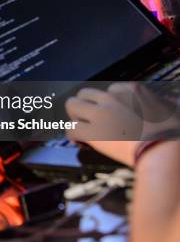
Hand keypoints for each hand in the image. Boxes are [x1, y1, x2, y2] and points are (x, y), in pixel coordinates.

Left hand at [65, 83, 179, 165]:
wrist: (163, 151)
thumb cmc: (172, 133)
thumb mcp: (173, 109)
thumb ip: (166, 102)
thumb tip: (171, 101)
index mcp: (131, 90)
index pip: (109, 89)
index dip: (108, 102)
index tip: (111, 113)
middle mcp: (112, 98)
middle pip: (85, 94)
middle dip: (85, 105)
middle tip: (89, 118)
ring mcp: (100, 114)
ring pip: (72, 106)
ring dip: (74, 116)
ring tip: (81, 127)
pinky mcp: (92, 132)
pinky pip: (71, 129)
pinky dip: (73, 135)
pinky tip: (79, 141)